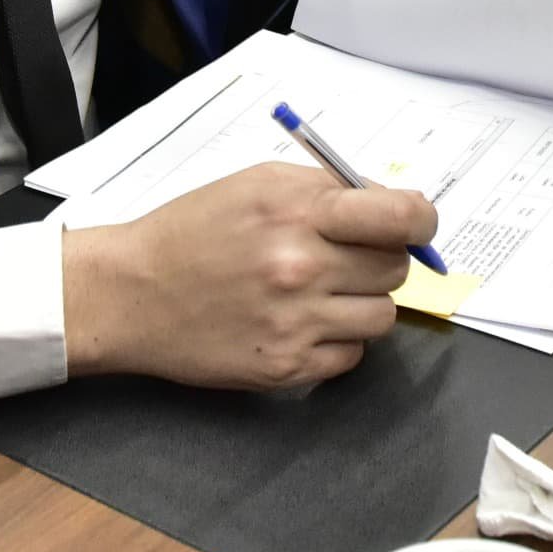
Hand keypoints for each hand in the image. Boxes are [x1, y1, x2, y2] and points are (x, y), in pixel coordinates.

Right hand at [64, 163, 434, 389]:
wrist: (131, 293)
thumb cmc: (191, 231)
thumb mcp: (257, 184)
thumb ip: (327, 190)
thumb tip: (391, 206)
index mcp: (298, 212)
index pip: (401, 217)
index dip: (421, 220)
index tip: (417, 224)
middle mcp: (302, 267)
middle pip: (395, 268)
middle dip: (378, 259)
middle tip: (342, 256)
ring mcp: (296, 322)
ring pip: (382, 316)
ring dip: (360, 302)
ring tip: (318, 291)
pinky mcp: (286, 367)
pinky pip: (351, 356)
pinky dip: (336, 340)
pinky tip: (299, 322)